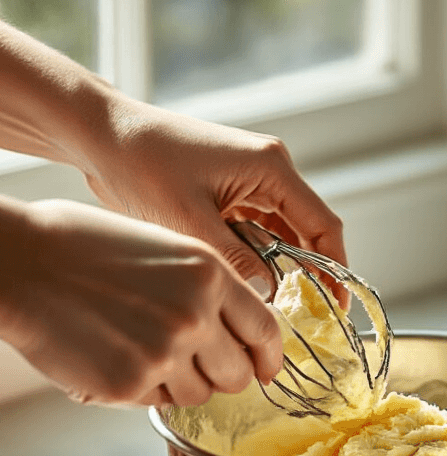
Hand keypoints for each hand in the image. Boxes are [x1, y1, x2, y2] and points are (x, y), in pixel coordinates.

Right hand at [0, 199, 282, 407]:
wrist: (23, 261)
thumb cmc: (86, 246)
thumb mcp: (166, 249)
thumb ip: (207, 289)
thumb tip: (237, 333)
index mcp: (209, 274)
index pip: (266, 330)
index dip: (268, 356)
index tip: (264, 367)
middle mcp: (195, 315)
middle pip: (238, 374)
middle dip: (223, 375)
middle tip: (196, 363)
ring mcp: (163, 353)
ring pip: (199, 395)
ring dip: (180, 382)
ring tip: (141, 348)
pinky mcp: (128, 384)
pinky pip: (156, 401)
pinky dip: (142, 388)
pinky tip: (114, 354)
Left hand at [84, 102, 346, 301]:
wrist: (102, 136)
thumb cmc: (142, 164)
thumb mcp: (189, 220)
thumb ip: (234, 259)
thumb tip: (268, 295)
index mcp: (271, 167)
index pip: (323, 224)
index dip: (335, 269)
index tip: (335, 308)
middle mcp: (269, 170)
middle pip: (306, 230)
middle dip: (308, 274)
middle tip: (306, 319)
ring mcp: (249, 179)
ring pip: (280, 234)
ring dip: (278, 268)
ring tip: (275, 309)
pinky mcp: (229, 189)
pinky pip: (255, 229)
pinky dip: (255, 256)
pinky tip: (247, 284)